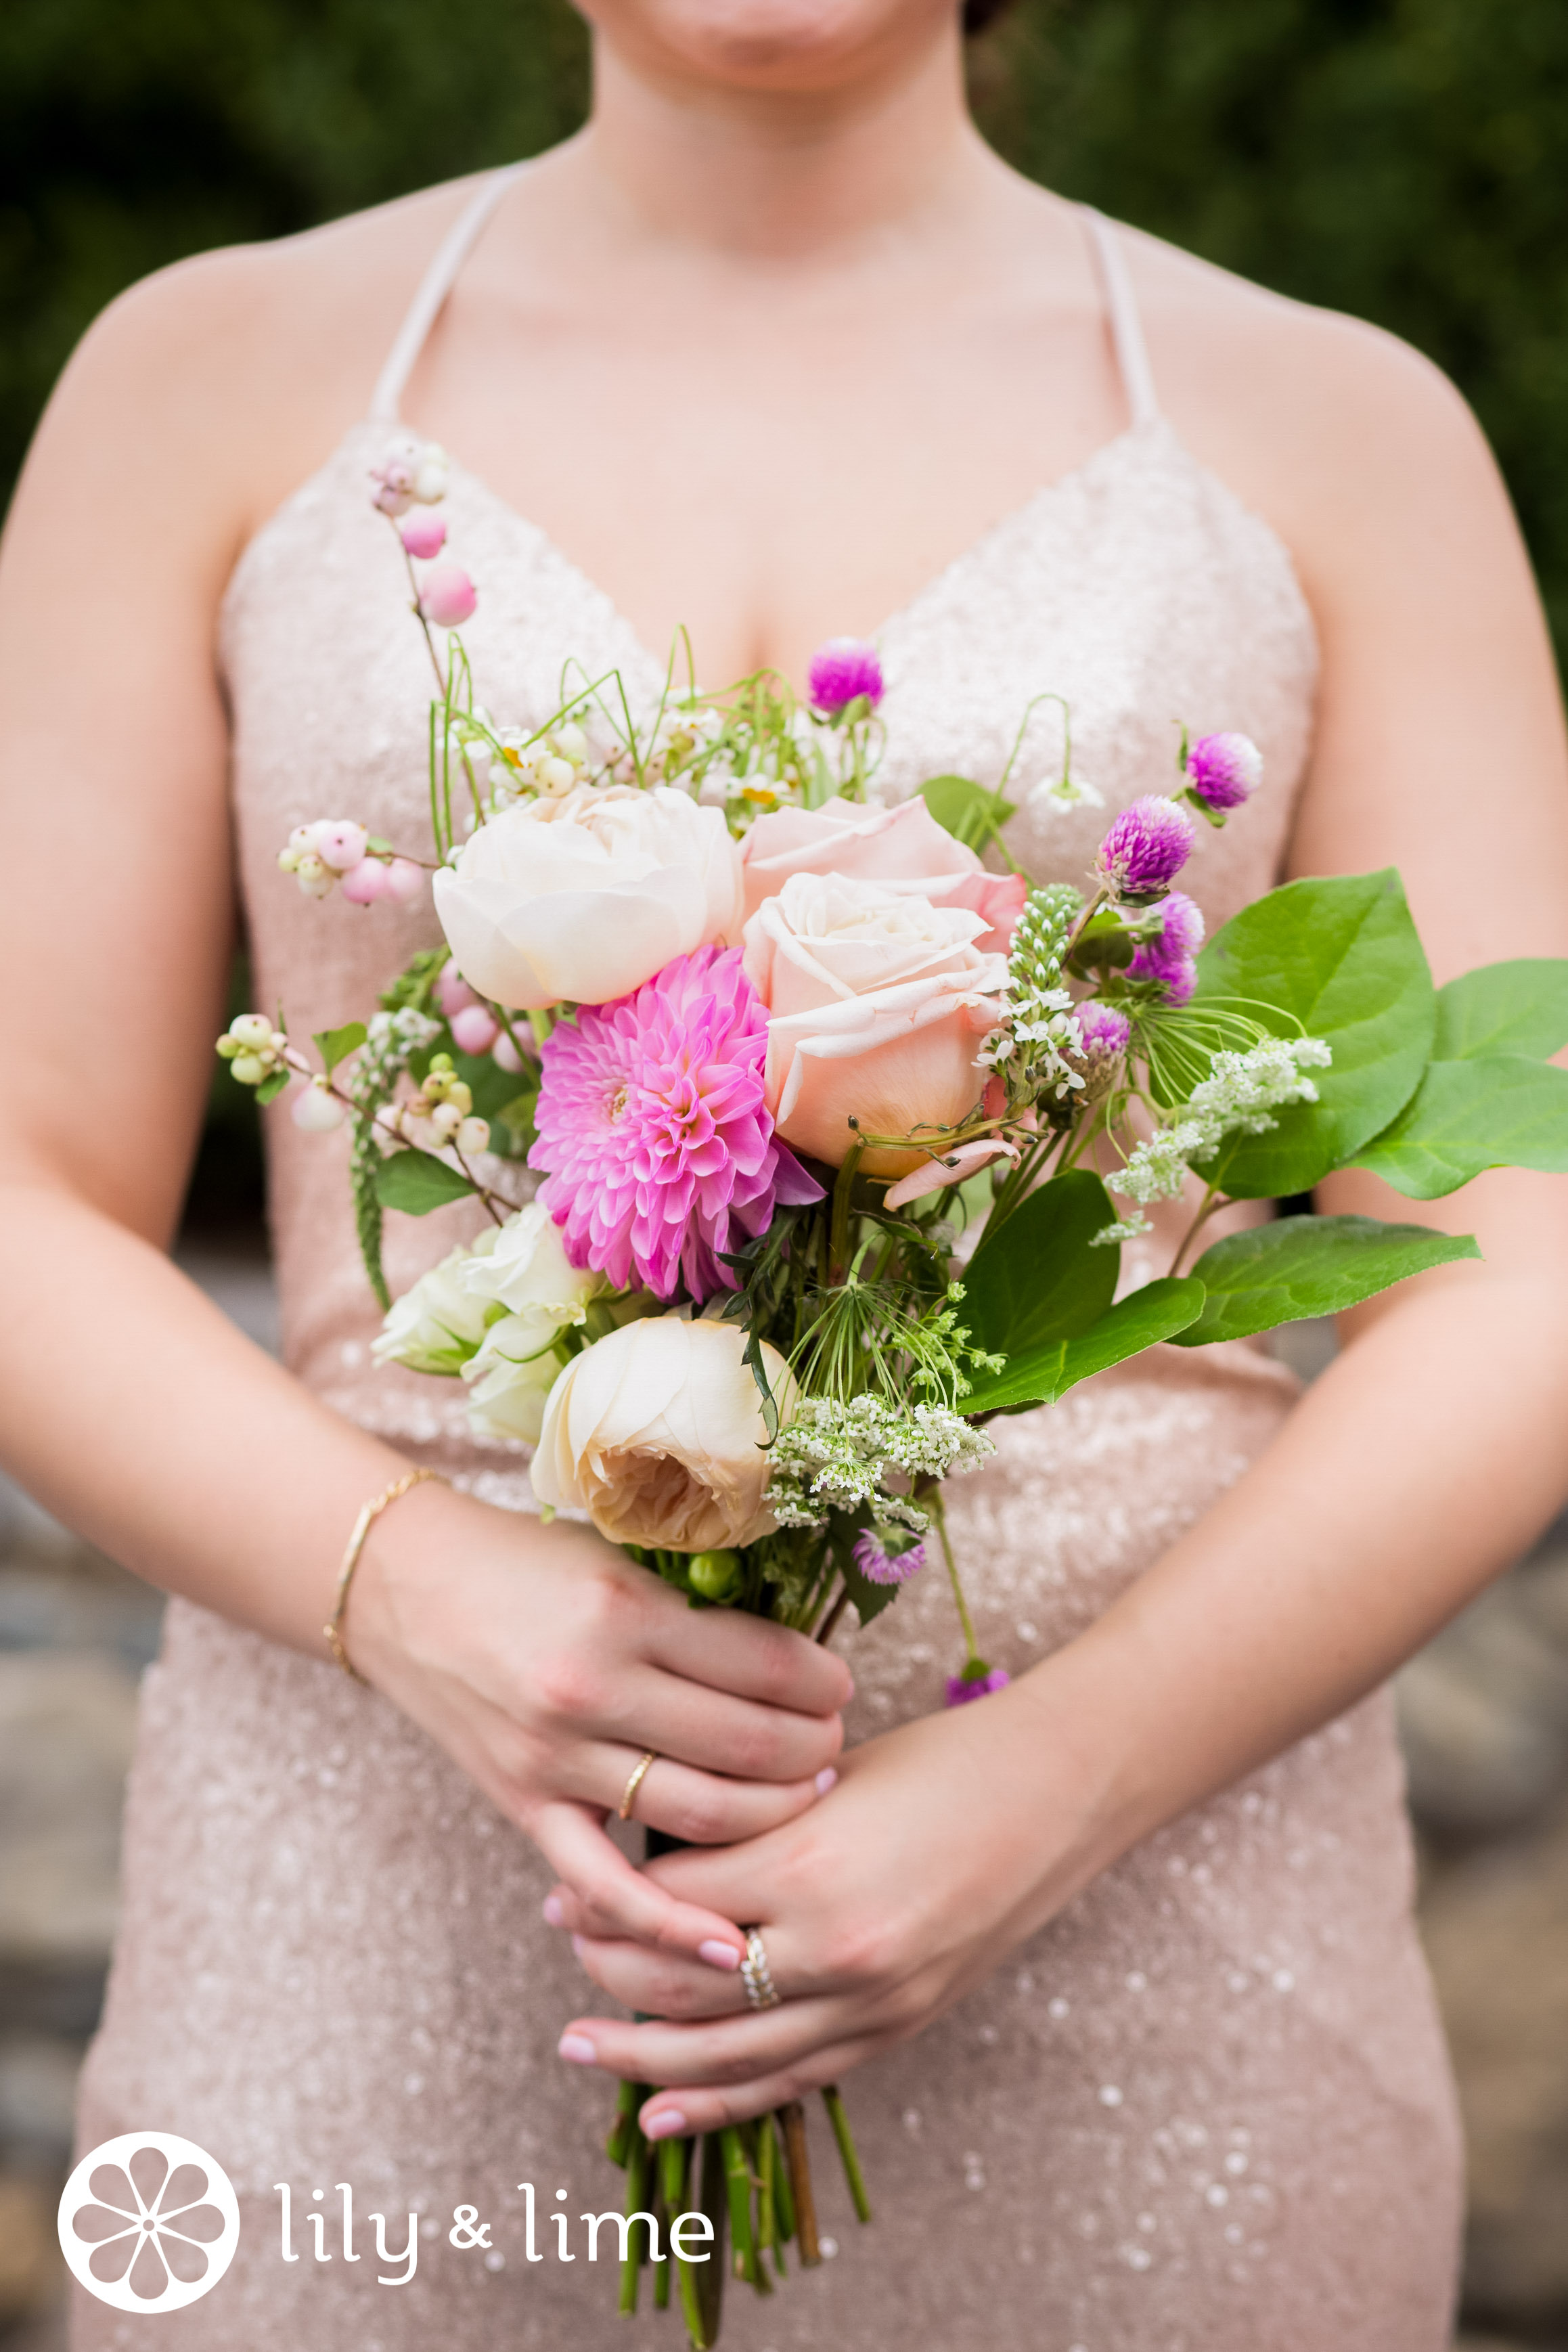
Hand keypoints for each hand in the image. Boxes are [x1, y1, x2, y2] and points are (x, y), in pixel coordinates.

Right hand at [348, 1484, 851, 1968]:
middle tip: (833, 1745)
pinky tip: (725, 1945)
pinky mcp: (526, 1806)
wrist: (404, 1585)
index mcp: (627, 1611)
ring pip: (701, 1814)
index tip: (837, 1685)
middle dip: (812, 1751)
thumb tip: (794, 1661)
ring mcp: (557, 1757)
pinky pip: (606, 1885)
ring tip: (802, 1798)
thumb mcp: (617, 1559)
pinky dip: (669, 1923)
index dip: (820, 1682)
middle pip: (746, 1745)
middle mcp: (594, 1687)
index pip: (763, 1664)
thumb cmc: (524, 1562)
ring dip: (773, 1815)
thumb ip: (694, 1611)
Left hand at [543, 1675, 1108, 2134]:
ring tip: (580, 2043)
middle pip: (680, 1983)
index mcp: (810, 1862)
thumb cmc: (942, 1762)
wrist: (1055, 1795)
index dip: (608, 1892)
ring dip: (641, 2054)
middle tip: (563, 1939)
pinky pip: (788, 2081)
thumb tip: (655, 1857)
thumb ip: (747, 1822)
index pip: (672, 1898)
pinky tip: (659, 2110)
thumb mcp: (827, 1774)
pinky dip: (719, 2102)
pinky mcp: (894, 2028)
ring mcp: (868, 2001)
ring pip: (724, 2054)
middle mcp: (835, 1946)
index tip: (566, 1881)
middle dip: (608, 1964)